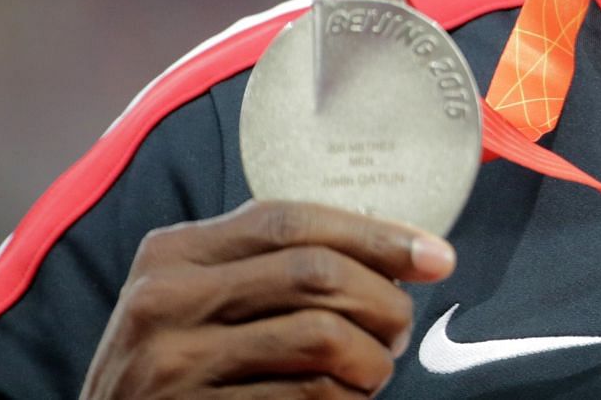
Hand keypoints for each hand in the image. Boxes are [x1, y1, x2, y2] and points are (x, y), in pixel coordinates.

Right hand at [79, 200, 456, 398]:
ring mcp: (172, 363)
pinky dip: (343, 399)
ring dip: (371, 357)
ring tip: (376, 370)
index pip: (292, 219)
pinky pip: (303, 397)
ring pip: (319, 337)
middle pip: (313, 273)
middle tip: (402, 328)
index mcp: (173, 252)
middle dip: (383, 298)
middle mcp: (164, 299)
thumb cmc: (174, 367)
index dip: (376, 235)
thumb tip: (388, 250)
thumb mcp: (196, 302)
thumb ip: (263, 267)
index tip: (436, 257)